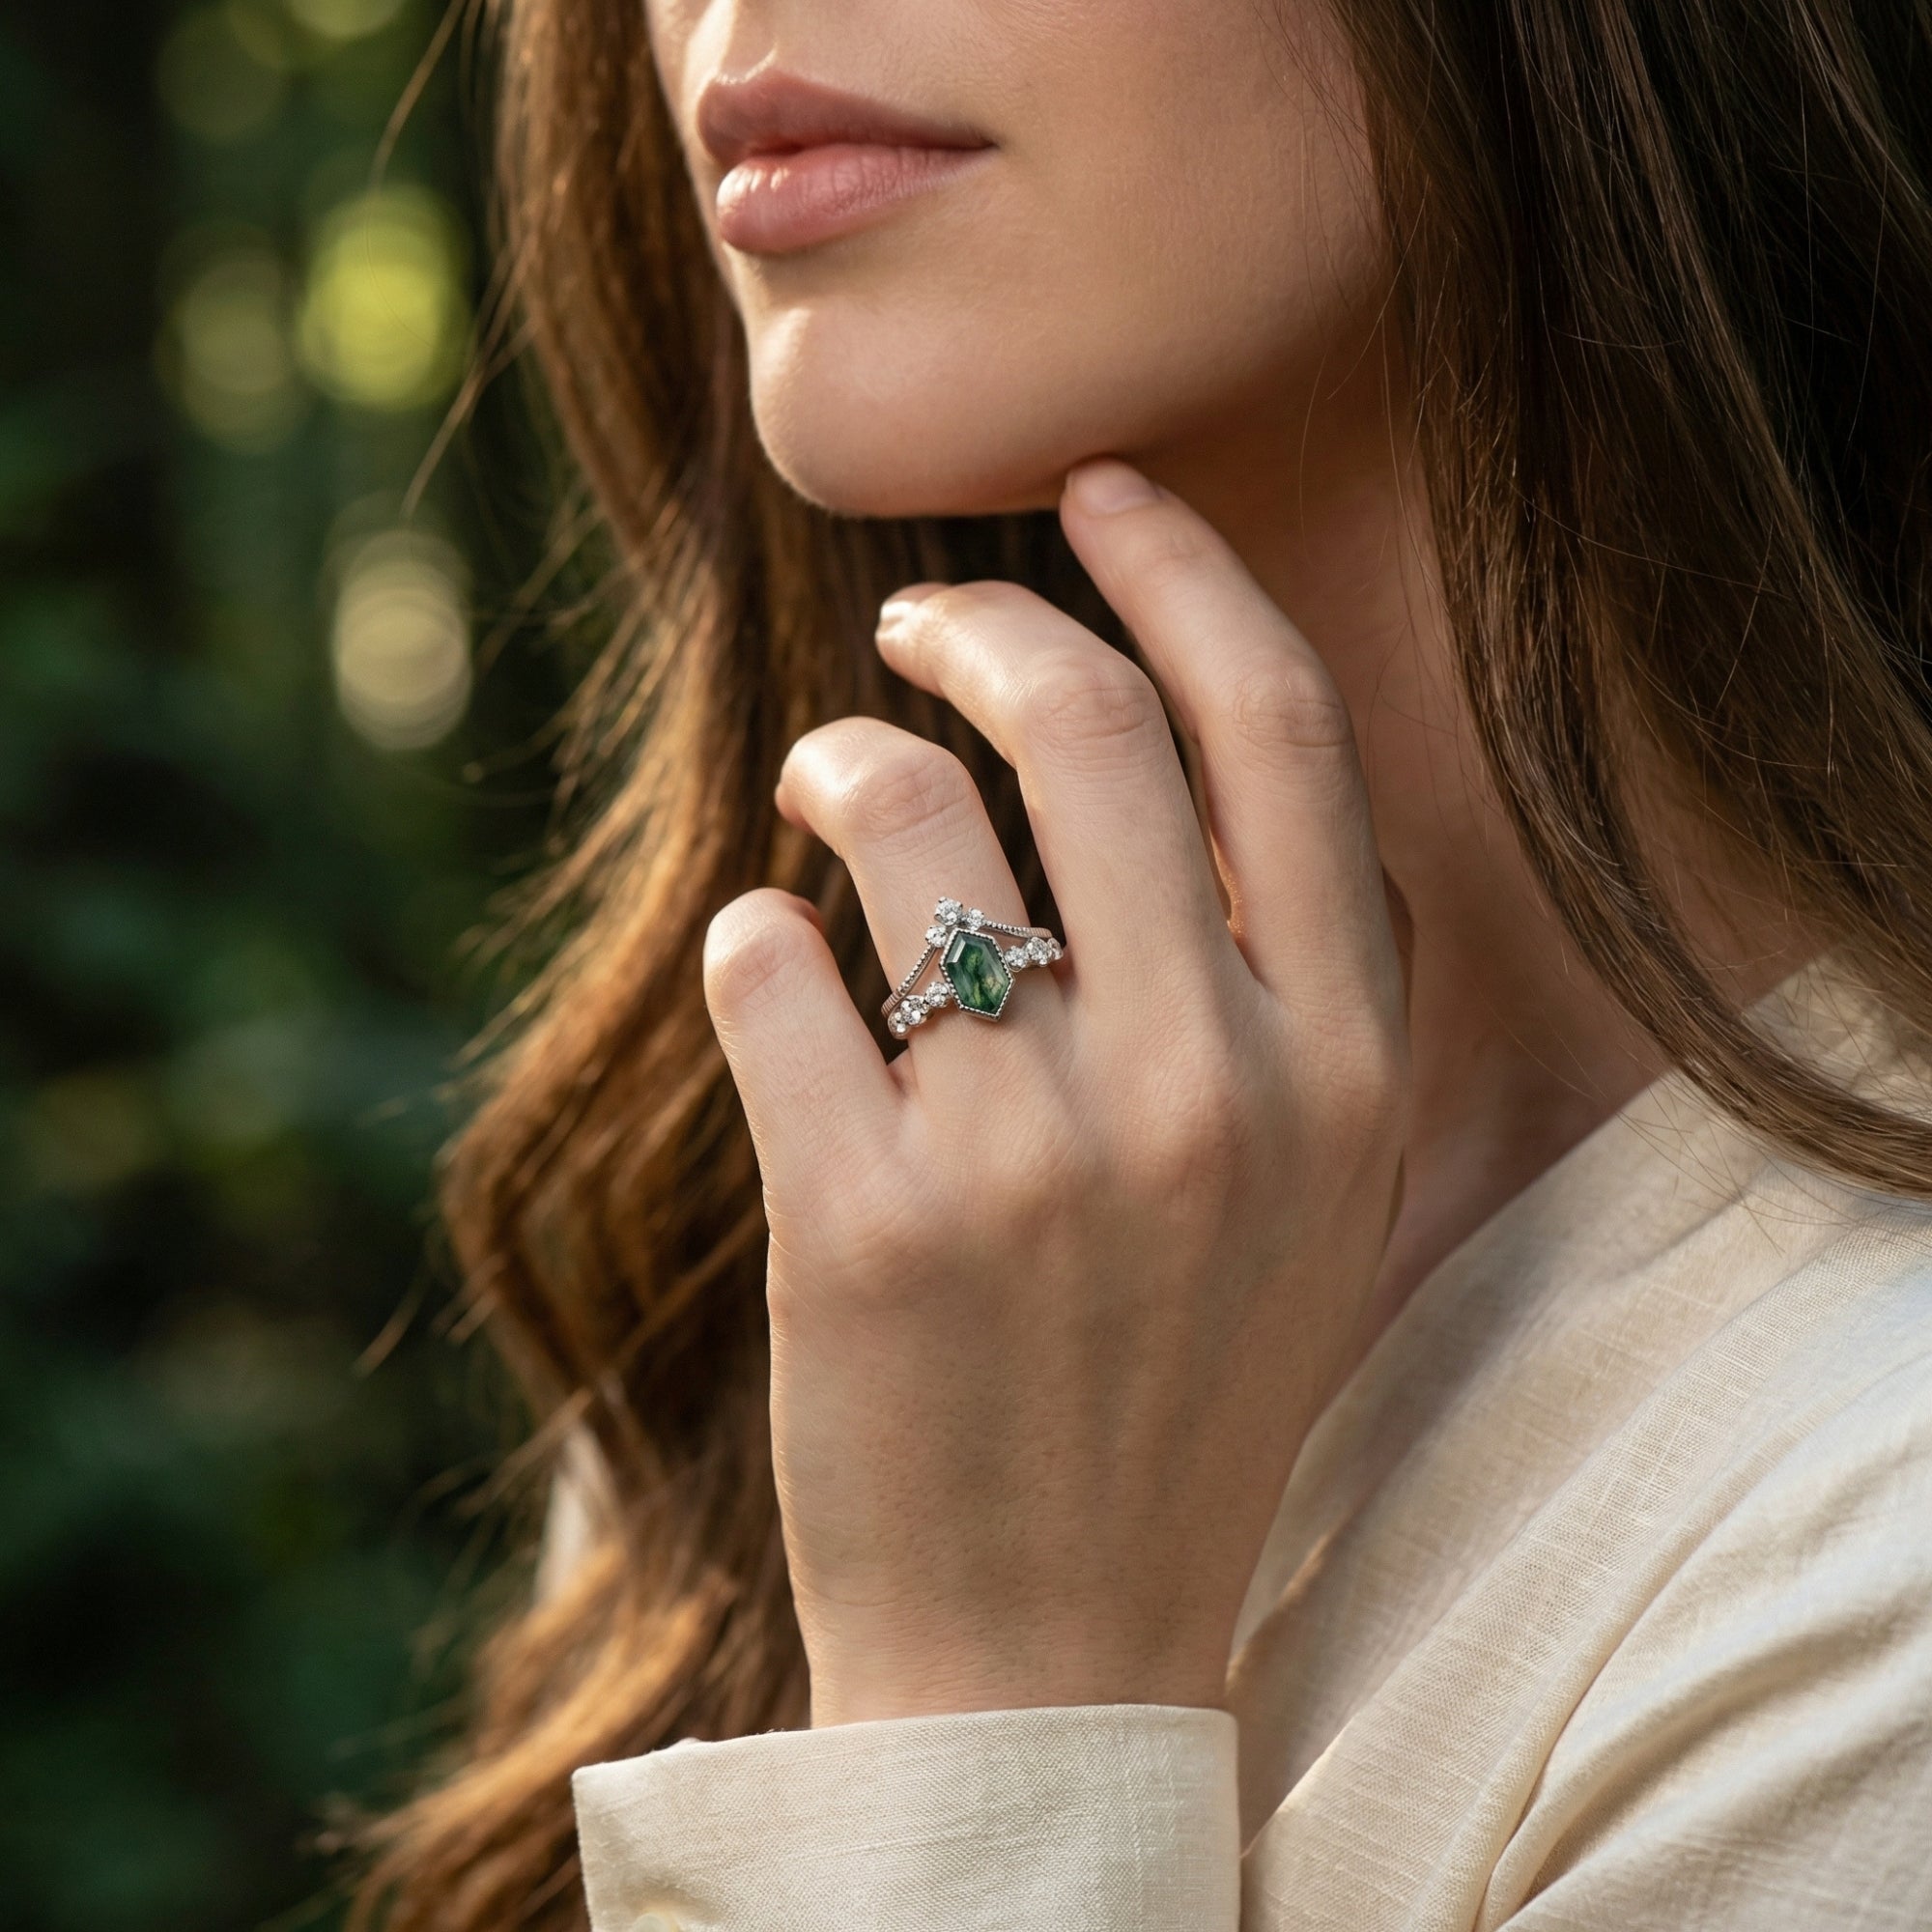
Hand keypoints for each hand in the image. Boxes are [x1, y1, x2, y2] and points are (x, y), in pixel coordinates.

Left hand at [701, 459, 1410, 1727]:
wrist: (1054, 1644)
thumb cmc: (1177, 1382)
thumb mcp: (1312, 1178)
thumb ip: (1287, 972)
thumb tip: (1162, 731)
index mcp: (1345, 1057)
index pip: (1274, 726)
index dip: (1179, 573)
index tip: (1100, 496)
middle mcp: (1211, 1085)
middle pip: (1082, 722)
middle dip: (973, 624)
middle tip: (910, 626)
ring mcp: (1033, 1155)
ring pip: (895, 818)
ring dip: (838, 766)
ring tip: (820, 798)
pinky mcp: (862, 1223)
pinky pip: (767, 966)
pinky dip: (749, 937)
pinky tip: (769, 971)